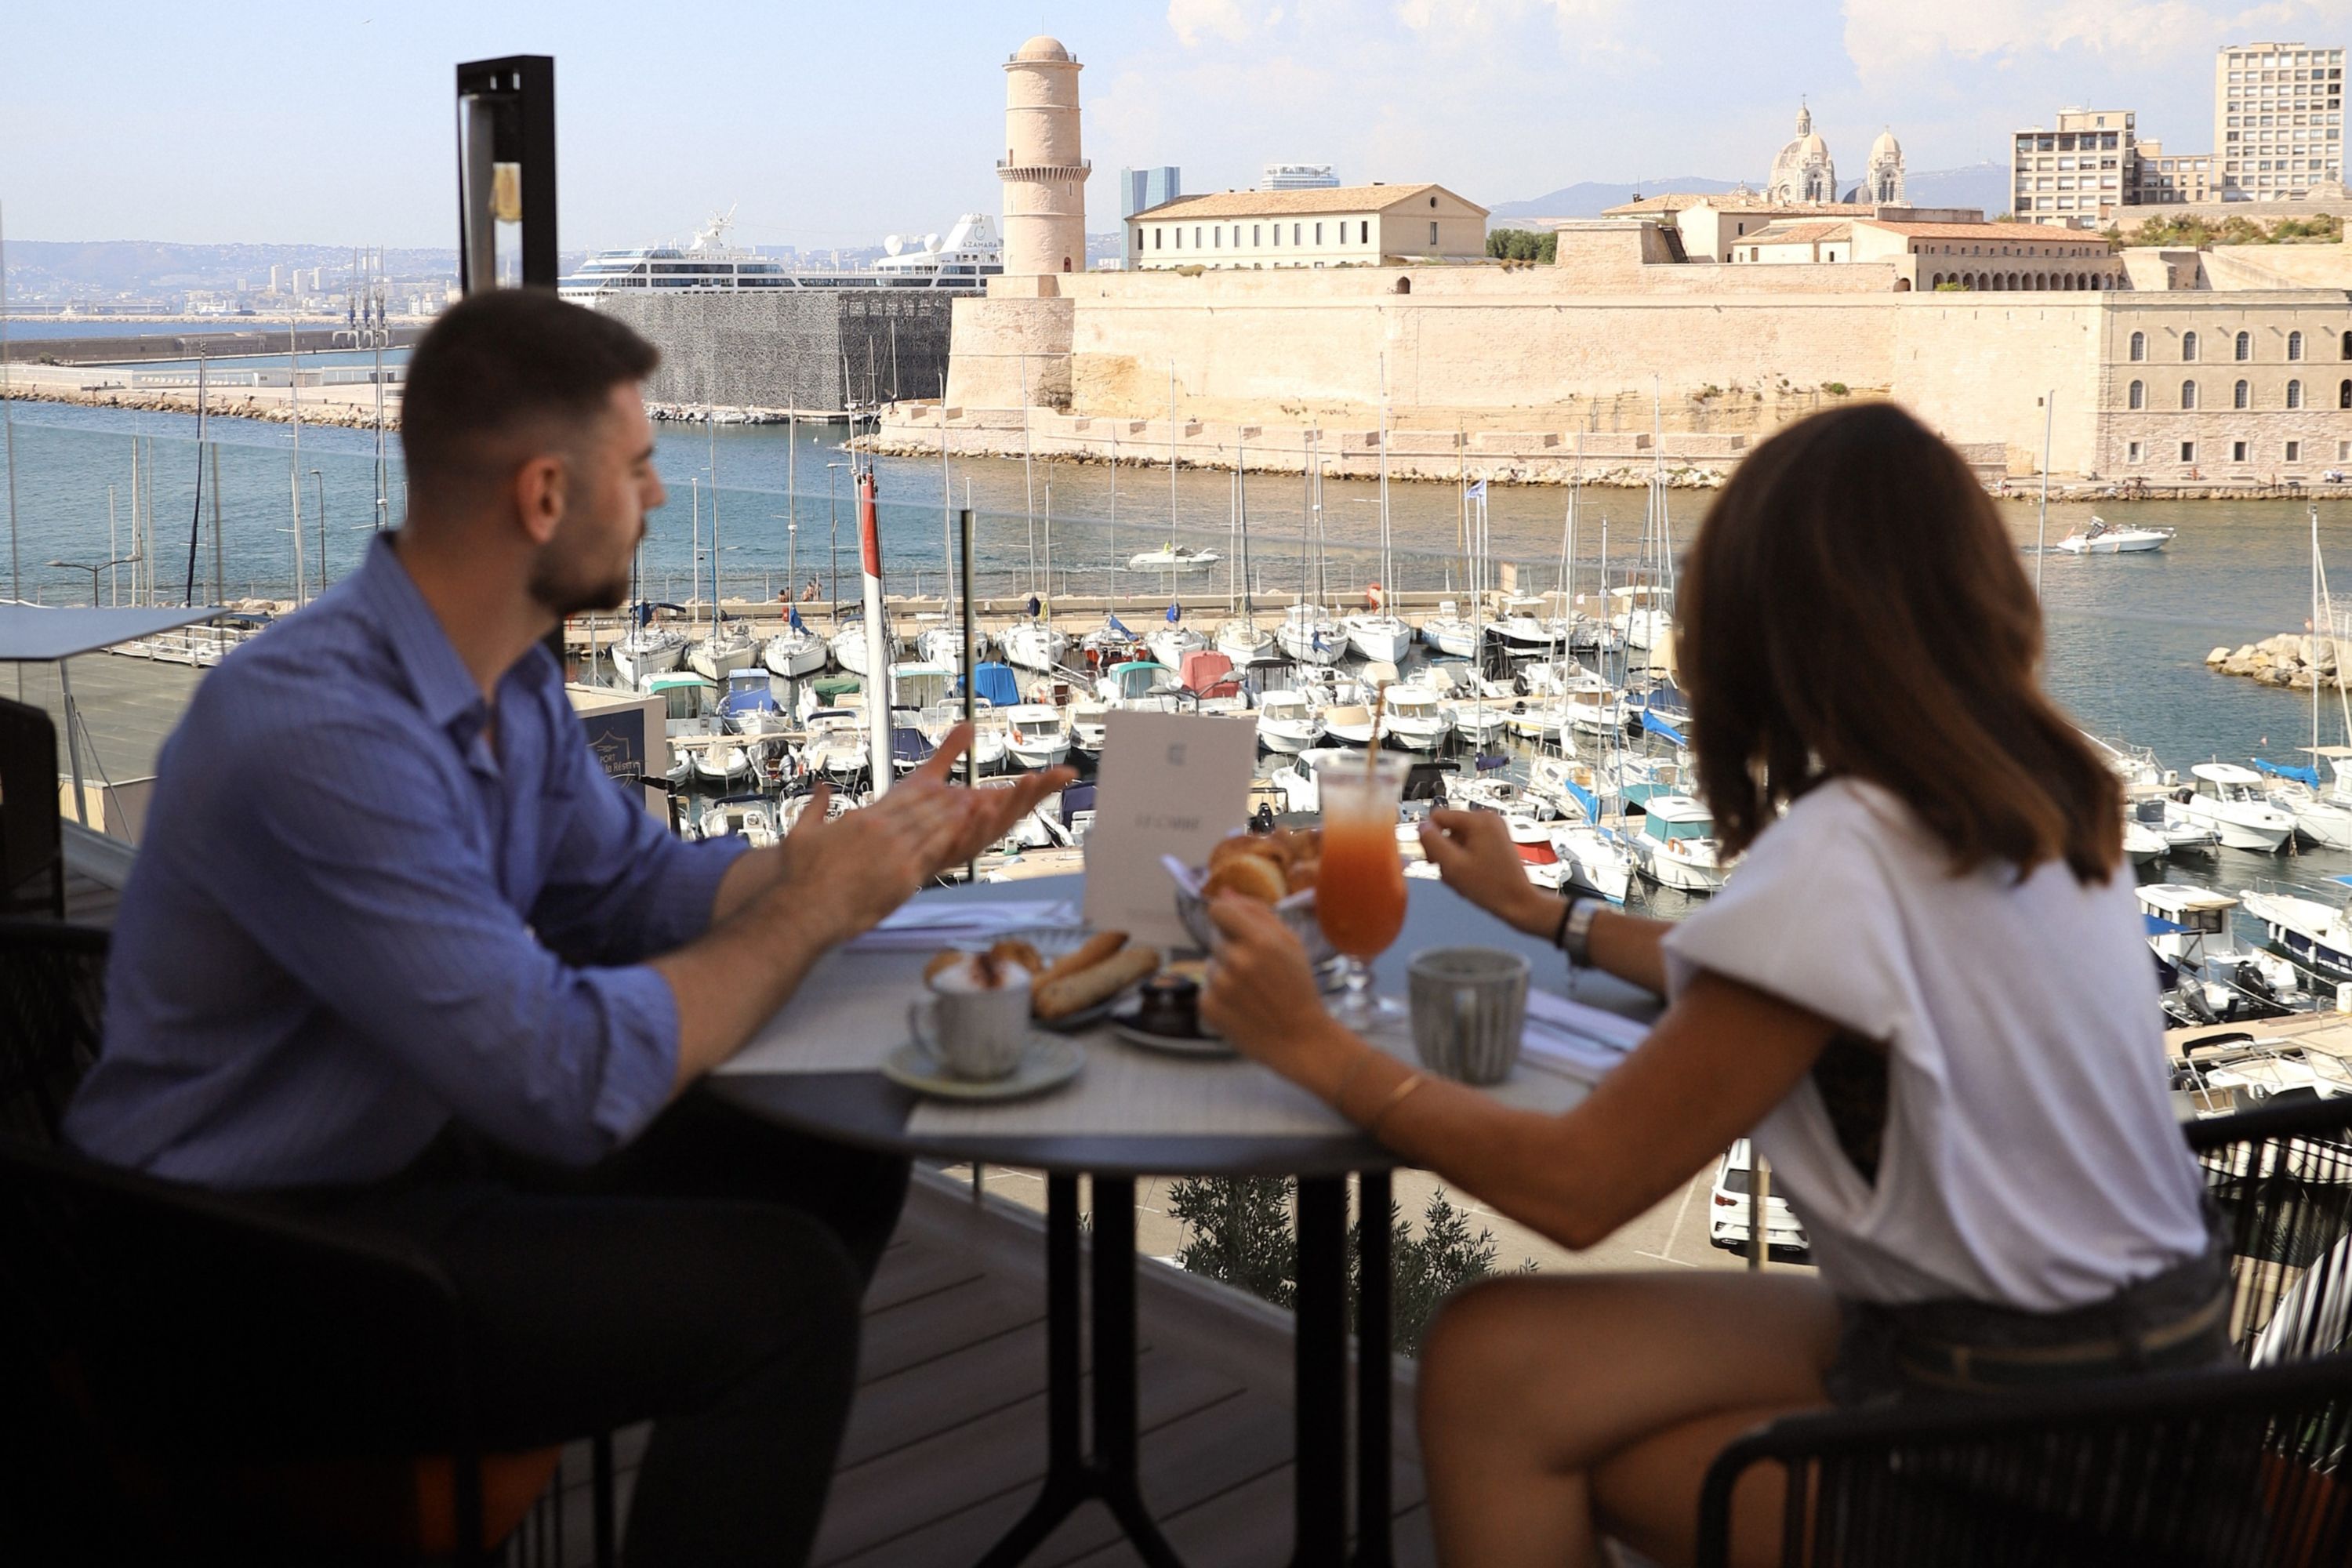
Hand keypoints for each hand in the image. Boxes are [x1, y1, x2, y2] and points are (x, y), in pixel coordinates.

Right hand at [777, 773, 971, 946]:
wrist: (806, 910)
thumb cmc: (800, 877)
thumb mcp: (800, 833)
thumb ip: (816, 806)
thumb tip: (822, 788)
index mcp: (863, 819)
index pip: (902, 799)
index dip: (926, 791)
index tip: (940, 785)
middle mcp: (884, 832)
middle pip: (923, 810)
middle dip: (946, 800)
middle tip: (966, 792)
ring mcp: (896, 855)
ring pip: (933, 829)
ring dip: (955, 816)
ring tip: (974, 806)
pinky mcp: (904, 879)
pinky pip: (934, 856)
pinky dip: (951, 842)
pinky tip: (965, 835)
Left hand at [909, 723, 1077, 872]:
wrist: (879, 852)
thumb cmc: (903, 820)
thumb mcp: (929, 777)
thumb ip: (950, 752)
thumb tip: (968, 725)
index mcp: (978, 810)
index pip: (1017, 795)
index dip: (1043, 785)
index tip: (1067, 772)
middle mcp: (977, 827)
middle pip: (1015, 810)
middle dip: (1036, 792)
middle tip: (1055, 775)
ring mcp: (964, 841)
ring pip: (996, 825)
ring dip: (1013, 804)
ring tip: (1028, 781)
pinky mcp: (945, 852)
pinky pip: (965, 841)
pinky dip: (977, 826)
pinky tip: (984, 807)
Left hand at [1200, 894, 1351, 1079]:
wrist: (1300, 1039)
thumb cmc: (1298, 987)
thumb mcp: (1290, 943)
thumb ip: (1257, 912)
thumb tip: (1224, 891)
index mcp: (1259, 940)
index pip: (1218, 910)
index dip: (1226, 917)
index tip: (1236, 928)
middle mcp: (1236, 961)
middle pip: (1215, 937)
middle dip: (1232, 947)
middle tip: (1256, 971)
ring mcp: (1219, 985)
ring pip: (1210, 963)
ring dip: (1225, 972)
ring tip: (1251, 991)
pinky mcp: (1208, 1007)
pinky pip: (1205, 987)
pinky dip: (1219, 995)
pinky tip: (1241, 1006)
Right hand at [1417, 809, 1558, 938]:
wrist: (1518, 902)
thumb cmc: (1491, 887)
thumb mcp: (1453, 865)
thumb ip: (1432, 843)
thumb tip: (1421, 826)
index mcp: (1478, 820)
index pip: (1437, 818)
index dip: (1431, 839)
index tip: (1436, 859)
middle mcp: (1487, 819)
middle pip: (1447, 828)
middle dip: (1444, 851)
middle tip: (1452, 871)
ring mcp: (1493, 830)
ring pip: (1456, 839)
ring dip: (1454, 858)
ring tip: (1463, 876)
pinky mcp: (1495, 840)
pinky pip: (1469, 845)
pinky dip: (1465, 859)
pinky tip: (1471, 875)